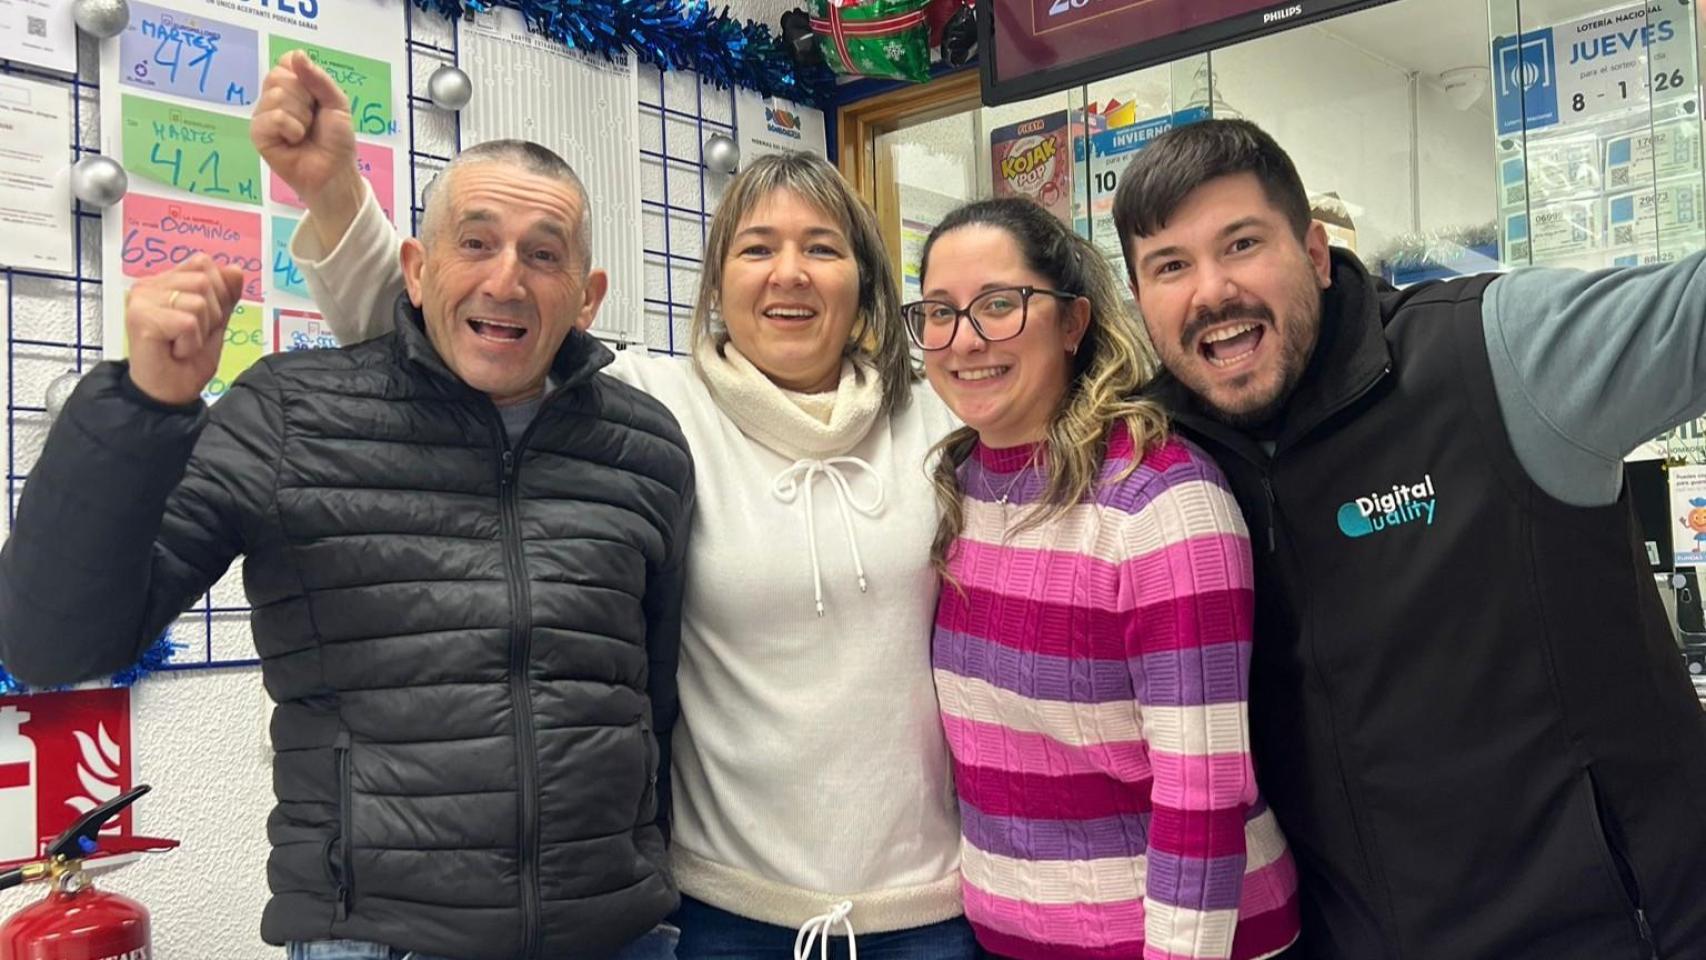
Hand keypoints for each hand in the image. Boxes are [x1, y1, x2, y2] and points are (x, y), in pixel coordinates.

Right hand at [124, 256, 246, 405]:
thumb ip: (225, 296)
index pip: (203, 263)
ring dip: (201, 330)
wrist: (168, 395)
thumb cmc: (185, 363)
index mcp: (164, 282)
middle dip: (211, 315)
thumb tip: (235, 270)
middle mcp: (148, 286)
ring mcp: (141, 300)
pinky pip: (188, 322)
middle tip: (191, 337)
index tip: (203, 320)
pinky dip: (191, 342)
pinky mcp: (141, 317)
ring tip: (182, 344)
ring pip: (198, 300)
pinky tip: (176, 351)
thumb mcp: (215, 323)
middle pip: (204, 280)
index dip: (218, 292)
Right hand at [251, 50, 363, 232]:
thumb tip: (296, 54)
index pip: (286, 62)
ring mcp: (264, 115)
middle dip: (304, 97)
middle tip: (312, 119)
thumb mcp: (337, 103)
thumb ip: (318, 78)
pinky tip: (294, 141)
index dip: (305, 76)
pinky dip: (291, 128)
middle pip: (278, 76)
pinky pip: (272, 117)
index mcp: (292, 86)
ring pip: (277, 95)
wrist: (335, 172)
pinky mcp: (258, 134)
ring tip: (304, 133)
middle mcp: (274, 97)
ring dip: (301, 116)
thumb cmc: (336, 140)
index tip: (317, 98)